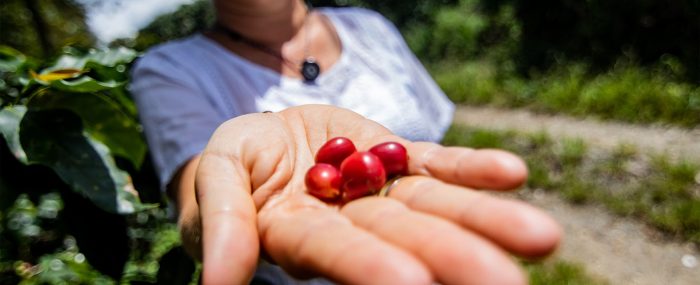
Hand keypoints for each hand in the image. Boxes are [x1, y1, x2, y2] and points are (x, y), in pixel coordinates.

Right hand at [176, 105, 560, 284]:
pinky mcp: (398, 156)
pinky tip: (513, 174)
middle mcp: (353, 223)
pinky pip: (437, 164)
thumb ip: (222, 224)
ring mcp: (381, 189)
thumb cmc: (232, 167)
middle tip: (505, 283)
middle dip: (454, 257)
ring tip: (541, 238)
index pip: (337, 253)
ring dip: (485, 219)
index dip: (368, 267)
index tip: (410, 283)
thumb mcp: (213, 181)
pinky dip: (473, 170)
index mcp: (303, 236)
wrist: (265, 140)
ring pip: (436, 206)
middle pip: (406, 239)